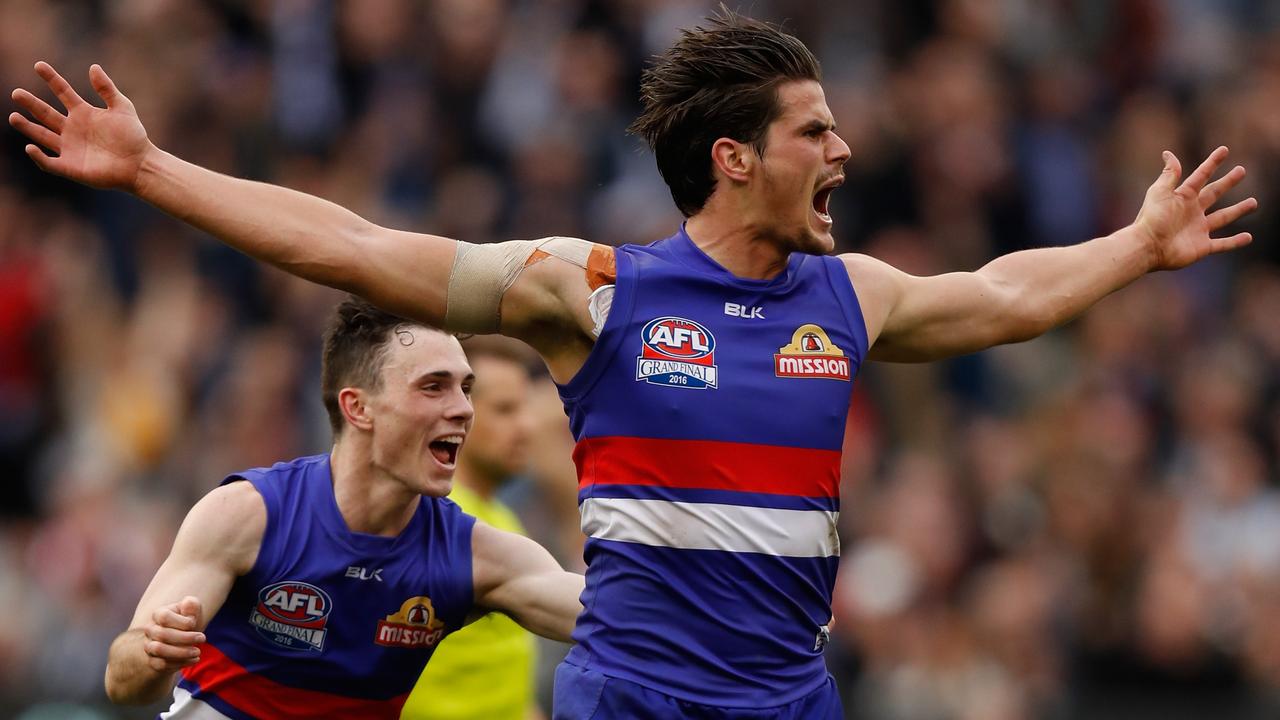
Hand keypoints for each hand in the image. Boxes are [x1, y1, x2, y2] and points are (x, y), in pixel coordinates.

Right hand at [9, 62, 151, 191]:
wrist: (140, 164)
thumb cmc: (133, 137)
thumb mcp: (122, 108)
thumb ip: (107, 89)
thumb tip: (93, 67)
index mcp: (83, 113)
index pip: (62, 92)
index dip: (51, 79)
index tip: (39, 65)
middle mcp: (72, 129)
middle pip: (46, 113)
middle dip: (31, 103)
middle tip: (16, 93)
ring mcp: (69, 148)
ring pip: (42, 136)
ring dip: (27, 127)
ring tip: (14, 117)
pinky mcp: (70, 167)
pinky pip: (49, 162)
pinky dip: (38, 157)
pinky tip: (30, 147)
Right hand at [142, 596, 204, 671]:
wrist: (179, 640)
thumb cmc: (187, 622)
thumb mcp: (192, 612)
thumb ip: (192, 605)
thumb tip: (188, 603)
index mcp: (158, 614)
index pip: (164, 617)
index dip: (182, 622)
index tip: (194, 623)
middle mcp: (151, 630)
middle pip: (162, 634)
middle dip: (185, 638)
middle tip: (202, 638)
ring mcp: (149, 646)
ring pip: (159, 650)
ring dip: (181, 652)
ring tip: (197, 652)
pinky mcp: (153, 661)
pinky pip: (162, 664)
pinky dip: (180, 663)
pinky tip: (194, 659)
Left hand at [1134, 146, 1257, 270]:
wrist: (1147, 246)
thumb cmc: (1151, 218)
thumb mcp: (1159, 192)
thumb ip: (1169, 174)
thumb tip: (1168, 153)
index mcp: (1183, 197)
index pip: (1201, 176)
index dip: (1212, 163)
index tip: (1224, 150)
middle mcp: (1192, 212)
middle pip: (1214, 193)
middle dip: (1228, 182)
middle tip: (1241, 170)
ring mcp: (1198, 229)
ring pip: (1223, 218)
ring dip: (1238, 210)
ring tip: (1253, 202)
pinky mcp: (1202, 247)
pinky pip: (1222, 244)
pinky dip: (1235, 242)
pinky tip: (1248, 237)